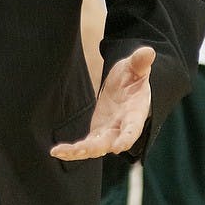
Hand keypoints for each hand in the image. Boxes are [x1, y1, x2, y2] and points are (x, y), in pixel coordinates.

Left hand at [50, 46, 155, 160]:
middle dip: (96, 147)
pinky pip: (85, 145)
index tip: (119, 146)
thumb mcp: (136, 67)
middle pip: (110, 142)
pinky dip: (72, 150)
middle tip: (82, 150)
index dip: (127, 137)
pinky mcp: (97, 133)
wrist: (127, 86)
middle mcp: (122, 127)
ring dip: (79, 151)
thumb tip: (148, 51)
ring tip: (60, 152)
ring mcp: (109, 132)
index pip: (133, 128)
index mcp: (135, 113)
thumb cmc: (134, 76)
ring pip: (95, 147)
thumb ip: (140, 62)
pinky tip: (56, 152)